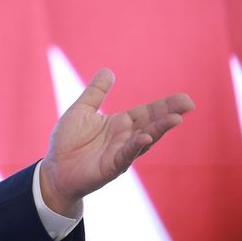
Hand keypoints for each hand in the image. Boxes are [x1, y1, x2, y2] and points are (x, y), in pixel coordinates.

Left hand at [40, 68, 193, 214]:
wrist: (54, 170)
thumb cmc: (68, 142)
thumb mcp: (81, 110)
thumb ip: (95, 92)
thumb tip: (108, 70)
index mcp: (121, 123)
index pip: (148, 112)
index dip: (166, 105)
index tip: (185, 98)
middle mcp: (126, 138)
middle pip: (152, 124)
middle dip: (170, 114)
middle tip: (188, 104)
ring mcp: (120, 153)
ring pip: (144, 140)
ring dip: (158, 130)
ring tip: (175, 119)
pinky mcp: (110, 167)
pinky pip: (125, 156)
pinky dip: (135, 147)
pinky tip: (145, 139)